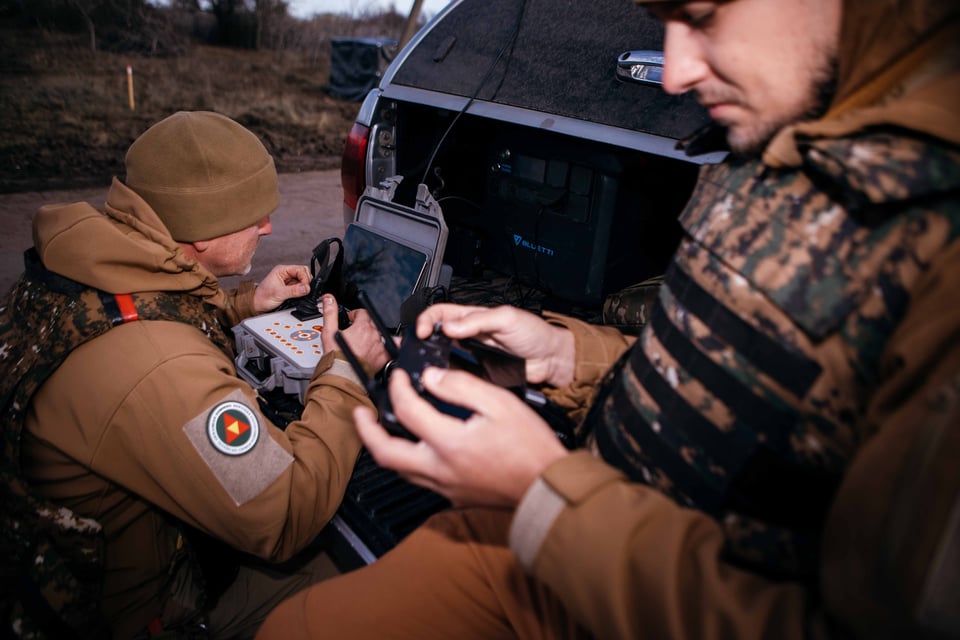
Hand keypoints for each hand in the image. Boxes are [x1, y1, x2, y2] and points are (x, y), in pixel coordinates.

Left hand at [253, 264, 310, 312]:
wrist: (257, 304)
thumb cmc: (263, 297)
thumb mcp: (279, 293)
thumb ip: (293, 291)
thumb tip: (306, 288)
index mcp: (282, 270)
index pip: (300, 269)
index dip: (305, 278)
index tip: (306, 288)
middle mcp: (286, 274)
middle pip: (304, 273)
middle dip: (306, 282)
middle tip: (305, 291)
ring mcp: (289, 280)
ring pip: (303, 280)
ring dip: (304, 287)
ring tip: (301, 294)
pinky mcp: (291, 287)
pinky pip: (301, 287)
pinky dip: (303, 292)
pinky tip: (299, 296)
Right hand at [319, 295, 390, 371]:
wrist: (344, 376)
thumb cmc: (337, 357)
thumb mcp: (329, 331)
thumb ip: (330, 312)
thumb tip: (329, 299)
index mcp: (362, 326)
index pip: (363, 312)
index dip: (355, 314)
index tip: (350, 318)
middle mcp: (374, 335)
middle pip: (372, 323)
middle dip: (363, 324)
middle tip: (354, 331)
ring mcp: (380, 346)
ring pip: (379, 335)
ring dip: (372, 336)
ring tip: (362, 342)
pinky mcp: (384, 358)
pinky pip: (389, 349)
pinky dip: (384, 349)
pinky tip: (376, 351)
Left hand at [354, 367, 568, 507]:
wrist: (547, 487)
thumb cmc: (531, 446)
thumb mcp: (500, 403)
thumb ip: (461, 386)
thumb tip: (431, 376)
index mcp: (449, 443)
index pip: (408, 410)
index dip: (398, 388)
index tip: (399, 377)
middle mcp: (440, 469)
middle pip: (386, 453)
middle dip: (366, 431)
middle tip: (360, 414)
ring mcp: (445, 487)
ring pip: (400, 470)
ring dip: (385, 448)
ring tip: (381, 429)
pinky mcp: (454, 497)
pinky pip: (419, 480)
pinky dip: (408, 461)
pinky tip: (415, 448)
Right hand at [416, 303, 574, 387]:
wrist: (551, 359)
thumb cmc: (534, 333)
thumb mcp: (507, 319)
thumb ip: (478, 321)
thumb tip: (451, 325)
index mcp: (472, 316)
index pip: (441, 313)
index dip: (427, 320)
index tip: (422, 332)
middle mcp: (468, 334)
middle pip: (436, 334)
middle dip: (420, 339)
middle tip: (411, 349)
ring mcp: (471, 354)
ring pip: (442, 354)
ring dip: (429, 358)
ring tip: (420, 364)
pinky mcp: (477, 373)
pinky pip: (456, 374)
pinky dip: (444, 377)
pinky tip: (438, 379)